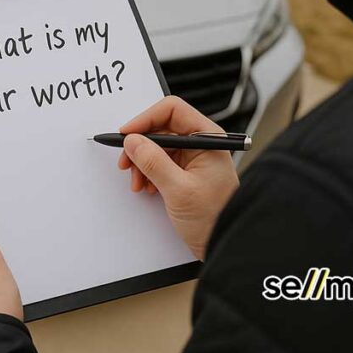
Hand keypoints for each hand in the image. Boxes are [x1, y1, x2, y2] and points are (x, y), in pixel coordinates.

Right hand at [119, 96, 239, 259]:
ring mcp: (192, 158)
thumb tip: (133, 141)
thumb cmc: (215, 217)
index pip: (172, 110)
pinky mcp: (185, 172)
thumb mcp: (179, 189)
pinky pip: (160, 162)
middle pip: (161, 128)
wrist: (226, 242)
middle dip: (140, 145)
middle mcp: (201, 143)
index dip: (146, 118)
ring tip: (138, 182)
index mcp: (207, 138)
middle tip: (126, 161)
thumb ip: (154, 162)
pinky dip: (148, 172)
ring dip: (142, 162)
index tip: (127, 134)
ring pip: (157, 146)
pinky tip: (147, 187)